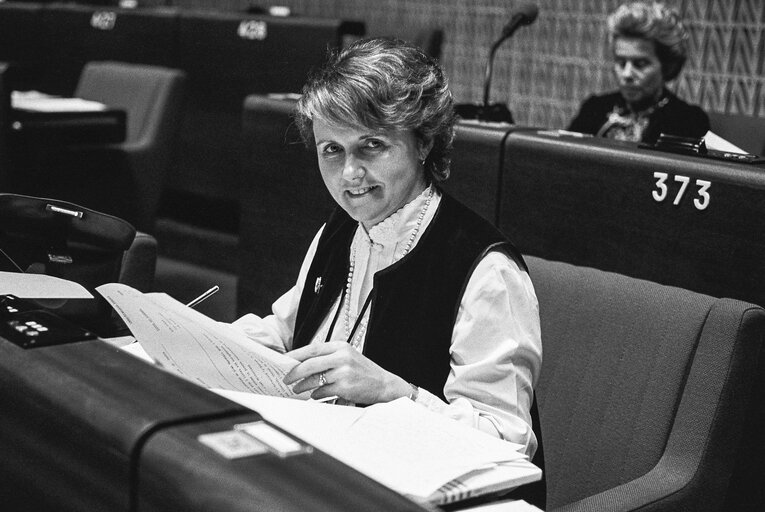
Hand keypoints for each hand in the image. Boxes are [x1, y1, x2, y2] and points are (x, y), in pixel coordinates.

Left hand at [283, 341, 410, 403]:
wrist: (384, 384)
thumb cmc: (363, 372)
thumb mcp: (347, 357)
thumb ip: (328, 358)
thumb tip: (302, 364)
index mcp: (341, 346)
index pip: (313, 348)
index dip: (296, 355)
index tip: (285, 361)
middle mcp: (342, 357)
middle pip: (310, 363)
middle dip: (295, 372)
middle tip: (286, 378)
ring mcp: (344, 372)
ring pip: (314, 379)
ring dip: (303, 385)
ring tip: (297, 389)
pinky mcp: (345, 387)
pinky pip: (322, 392)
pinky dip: (316, 395)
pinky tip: (315, 395)